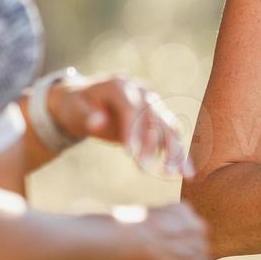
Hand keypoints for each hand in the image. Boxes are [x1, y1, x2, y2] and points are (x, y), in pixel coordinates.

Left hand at [49, 72, 193, 177]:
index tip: (131, 155)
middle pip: (153, 116)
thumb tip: (97, 122)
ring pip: (169, 126)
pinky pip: (172, 135)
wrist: (87, 101)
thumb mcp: (76, 110)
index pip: (130, 108)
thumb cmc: (78, 107)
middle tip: (145, 169)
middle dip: (151, 144)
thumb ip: (87, 116)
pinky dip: (179, 153)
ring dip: (174, 150)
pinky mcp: (158, 117)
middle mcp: (141, 91)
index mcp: (119, 85)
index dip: (132, 130)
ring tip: (175, 174)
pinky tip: (185, 172)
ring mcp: (152, 103)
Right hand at [120, 201, 211, 259]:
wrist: (132, 240)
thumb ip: (151, 235)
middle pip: (191, 257)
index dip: (169, 252)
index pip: (184, 236)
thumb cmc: (124, 230)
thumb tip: (147, 251)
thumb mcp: (137, 223)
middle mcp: (198, 230)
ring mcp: (201, 254)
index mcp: (184, 212)